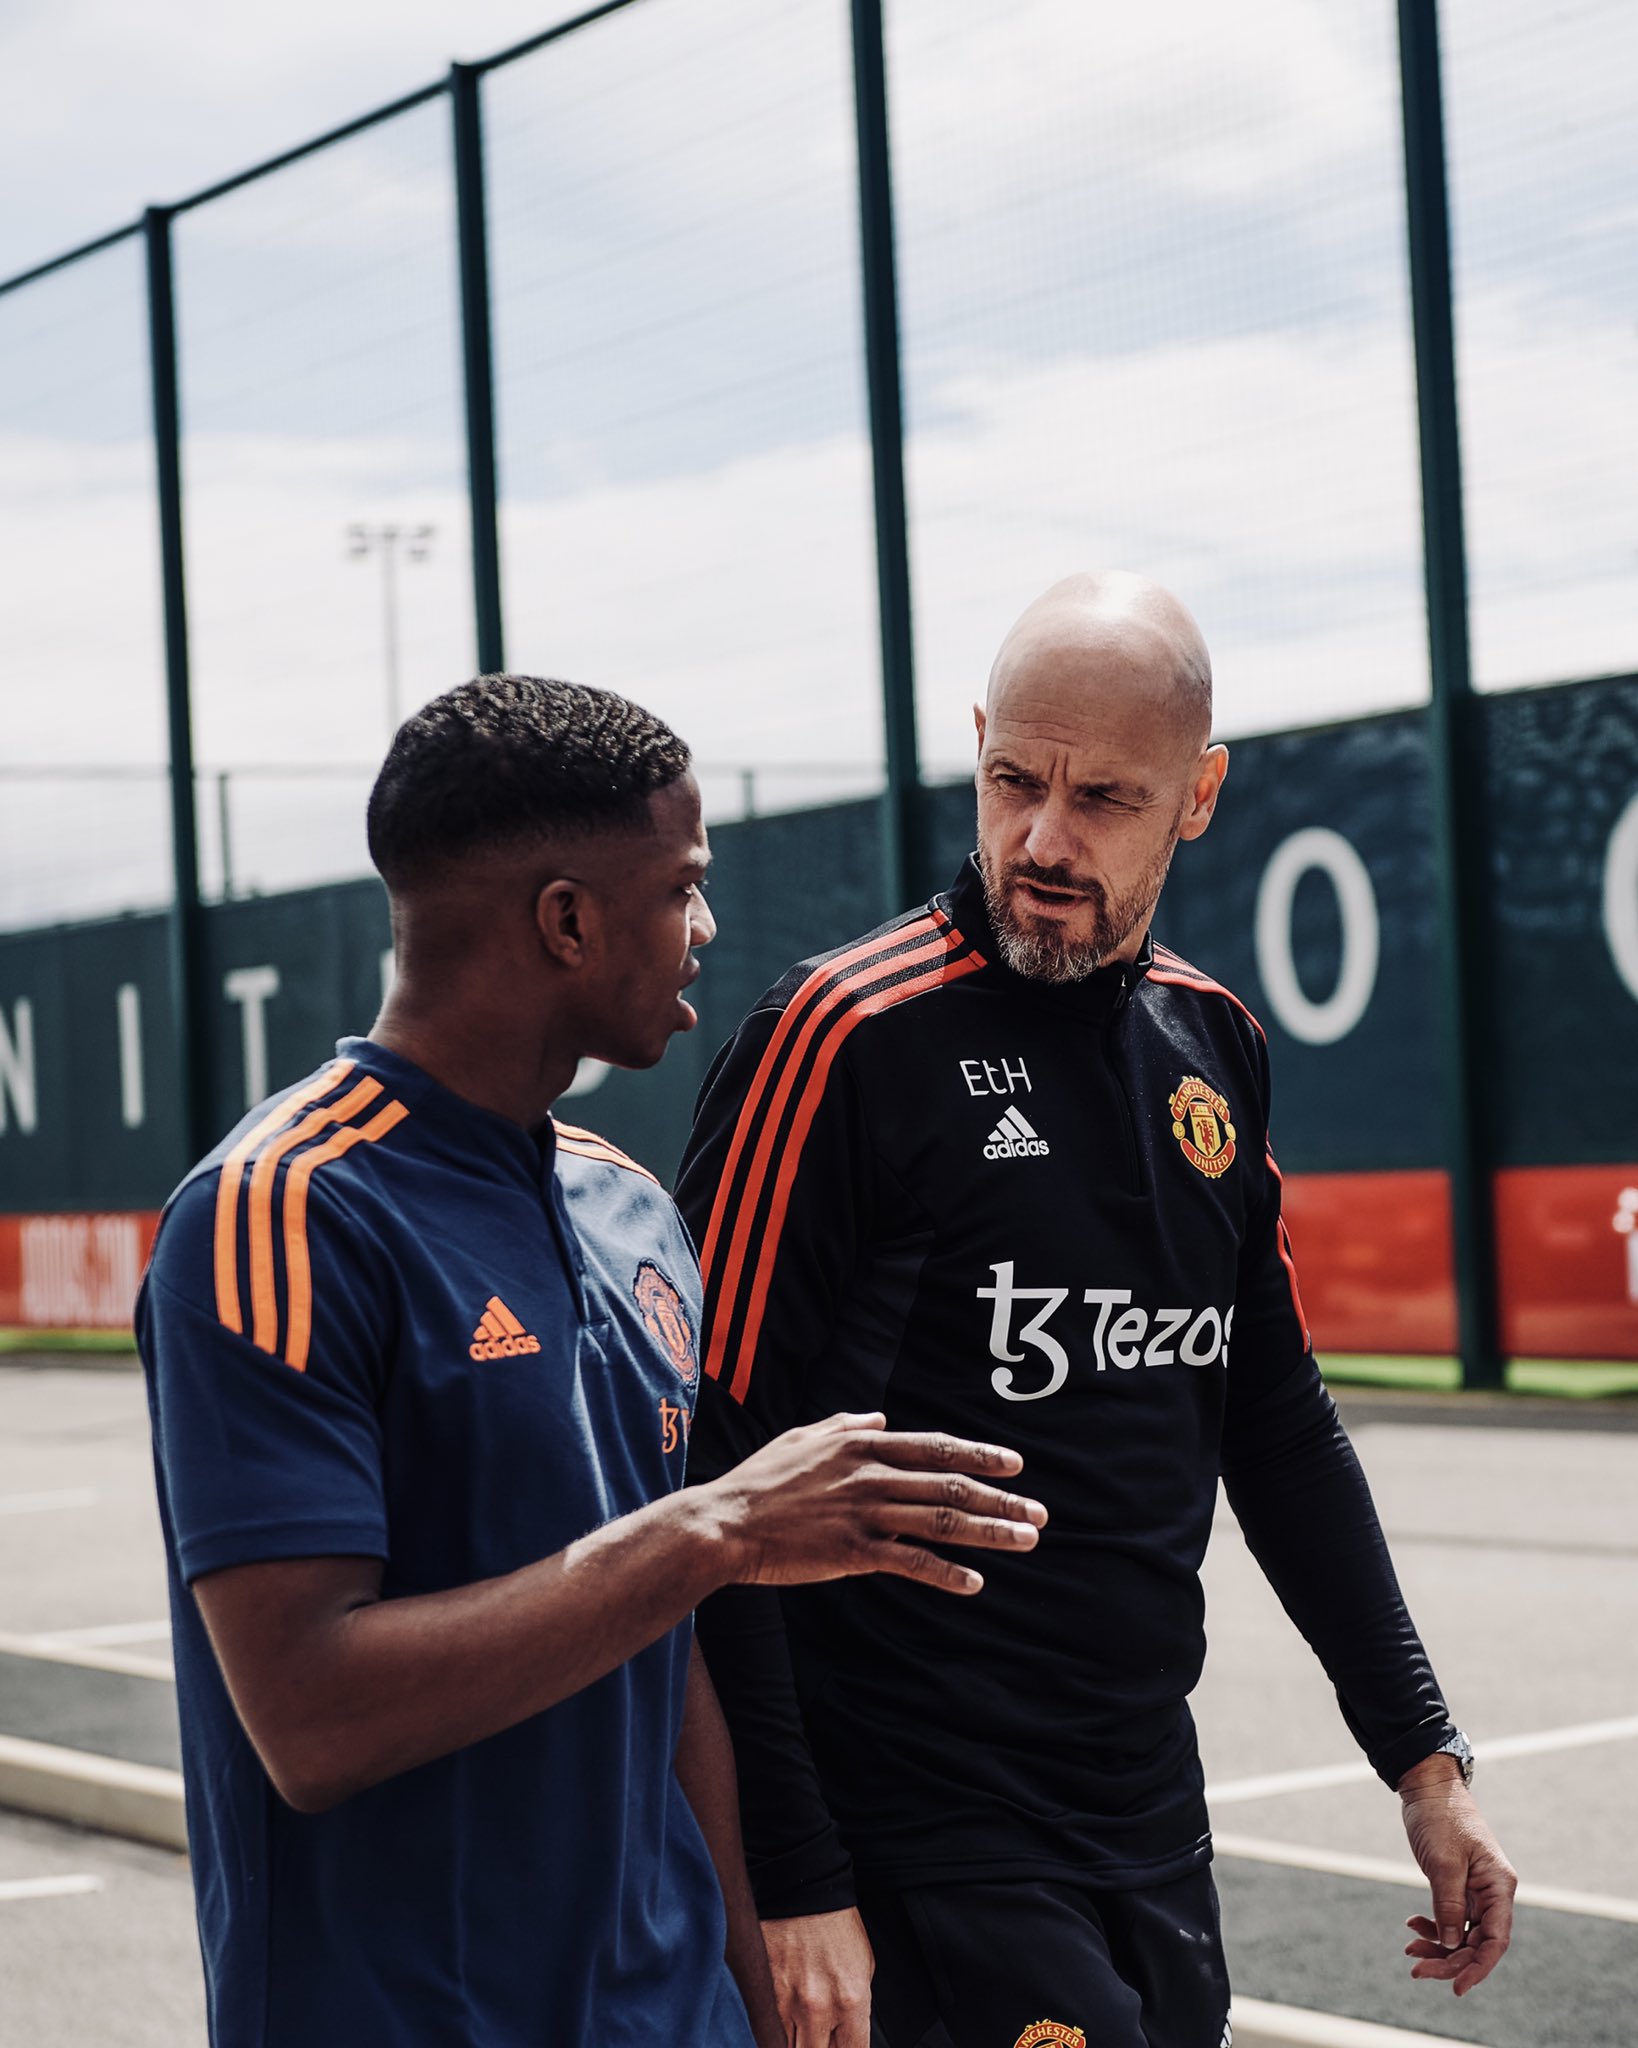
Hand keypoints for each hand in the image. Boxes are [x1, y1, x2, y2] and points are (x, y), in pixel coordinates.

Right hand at [707, 1412, 1045, 1594]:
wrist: (724, 1523)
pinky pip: (911, 1562)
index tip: (1016, 1465)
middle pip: (951, 1485)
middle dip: (1002, 1499)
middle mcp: (871, 1475)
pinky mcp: (853, 1552)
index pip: (936, 1448)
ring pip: (942, 1521)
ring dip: (990, 1531)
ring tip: (1027, 1540)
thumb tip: (880, 1421)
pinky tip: (974, 1582)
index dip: (980, 1456)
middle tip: (1040, 1512)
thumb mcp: (803, 1437)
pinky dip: (946, 1573)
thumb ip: (845, 1426)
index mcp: (862, 1446)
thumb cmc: (761, 1480)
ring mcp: (864, 1514)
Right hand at [762, 1908, 873, 2047]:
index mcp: (852, 2001)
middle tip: (820, 2038)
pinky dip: (775, 2033)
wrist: (804, 1889)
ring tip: (804, 2029)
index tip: (842, 2047)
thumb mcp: (864, 1968)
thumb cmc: (837, 1925)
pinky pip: (767, 2031)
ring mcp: (787, 2002)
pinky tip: (784, 2023)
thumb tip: (847, 2040)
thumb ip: (856, 2011)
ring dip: (797, 2043)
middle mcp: (819, 2008)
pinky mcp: (763, 1992)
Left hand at [1398, 1757, 1516, 1994]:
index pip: (1496, 1940)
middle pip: (1477, 1942)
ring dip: (1439, 1946)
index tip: (1456, 1987)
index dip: (1478, 1967)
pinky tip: (1413, 1925)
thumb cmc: (1440, 1816)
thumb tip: (1452, 1944)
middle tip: (1417, 1969)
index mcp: (1498, 1886)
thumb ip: (1449, 1904)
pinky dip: (1434, 1927)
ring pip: (1462, 1934)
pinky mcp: (1458, 1887)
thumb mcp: (1443, 1861)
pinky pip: (1451, 1919)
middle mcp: (1492, 1892)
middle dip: (1449, 1960)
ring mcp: (1476, 1891)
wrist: (1427, 1785)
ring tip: (1410, 1949)